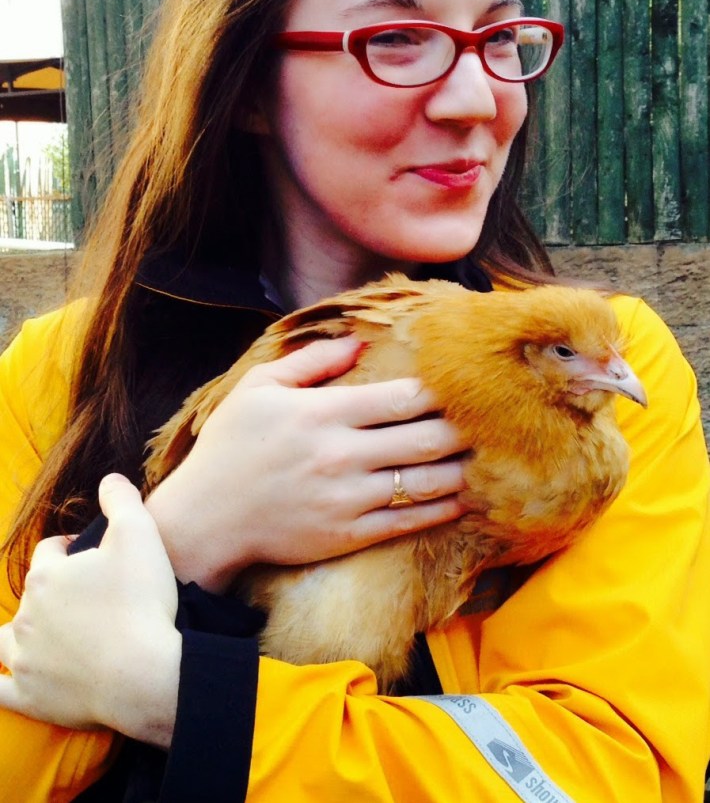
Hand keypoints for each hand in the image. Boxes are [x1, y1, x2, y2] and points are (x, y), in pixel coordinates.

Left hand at [0, 475, 179, 747]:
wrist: (145, 674)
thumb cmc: (143, 603)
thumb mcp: (140, 533)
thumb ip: (121, 499)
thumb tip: (108, 479)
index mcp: (46, 575)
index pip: (50, 552)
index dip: (71, 550)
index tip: (95, 558)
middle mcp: (26, 615)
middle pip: (32, 593)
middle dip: (53, 591)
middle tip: (89, 597)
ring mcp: (24, 659)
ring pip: (6, 640)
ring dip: (18, 633)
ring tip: (44, 631)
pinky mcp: (30, 697)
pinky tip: (2, 677)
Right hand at [147, 336, 468, 592]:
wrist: (206, 520)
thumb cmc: (231, 446)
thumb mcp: (258, 388)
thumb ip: (311, 360)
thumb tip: (359, 339)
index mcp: (322, 413)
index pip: (402, 397)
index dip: (441, 390)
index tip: (464, 384)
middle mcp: (341, 455)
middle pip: (425, 439)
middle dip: (465, 429)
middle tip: (492, 420)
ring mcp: (347, 498)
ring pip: (425, 482)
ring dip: (463, 469)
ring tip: (488, 457)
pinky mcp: (348, 534)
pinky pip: (408, 521)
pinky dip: (442, 509)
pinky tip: (462, 498)